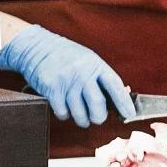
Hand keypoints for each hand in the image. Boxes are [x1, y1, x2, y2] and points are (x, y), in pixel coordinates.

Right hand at [0, 24, 136, 127]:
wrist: (37, 47)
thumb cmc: (66, 56)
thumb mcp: (88, 60)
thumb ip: (102, 77)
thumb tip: (123, 93)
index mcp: (96, 65)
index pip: (115, 86)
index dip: (124, 103)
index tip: (129, 114)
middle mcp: (83, 73)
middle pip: (98, 105)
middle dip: (99, 117)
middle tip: (97, 118)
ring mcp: (67, 81)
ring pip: (80, 113)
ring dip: (82, 120)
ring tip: (81, 117)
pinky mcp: (51, 88)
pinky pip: (62, 112)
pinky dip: (64, 114)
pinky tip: (64, 108)